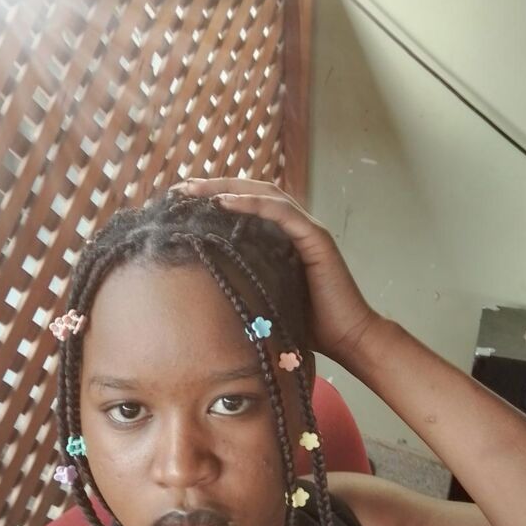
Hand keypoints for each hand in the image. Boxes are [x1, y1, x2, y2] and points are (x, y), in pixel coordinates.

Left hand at [172, 178, 379, 363]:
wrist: (347, 339)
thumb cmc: (306, 326)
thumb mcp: (263, 300)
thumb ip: (242, 284)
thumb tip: (201, 289)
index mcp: (282, 238)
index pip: (246, 206)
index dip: (214, 199)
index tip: (180, 202)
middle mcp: (295, 227)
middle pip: (252, 192)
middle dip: (214, 186)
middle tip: (179, 188)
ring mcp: (307, 230)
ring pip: (265, 194)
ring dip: (229, 188)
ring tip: (196, 189)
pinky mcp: (316, 238)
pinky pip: (282, 212)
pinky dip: (253, 203)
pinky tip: (226, 202)